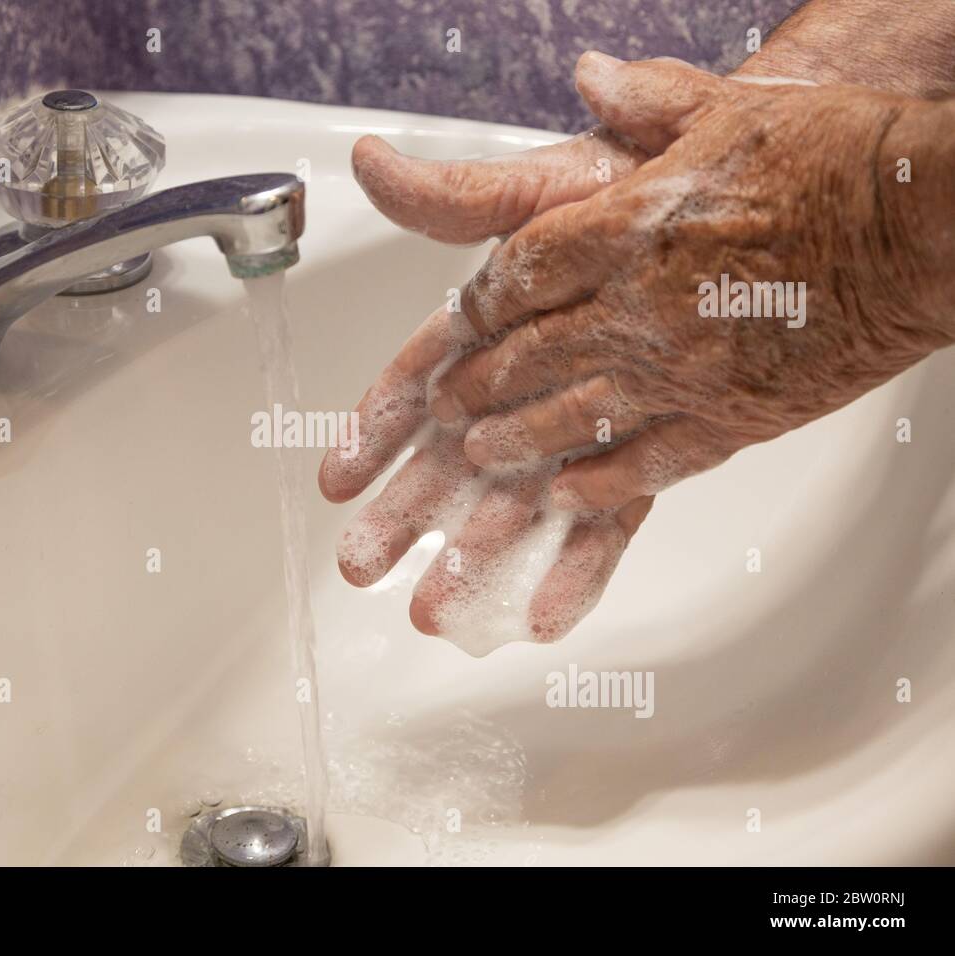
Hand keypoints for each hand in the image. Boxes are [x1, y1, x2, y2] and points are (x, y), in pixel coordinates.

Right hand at [319, 130, 654, 648]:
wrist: (751, 205)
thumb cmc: (639, 188)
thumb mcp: (544, 187)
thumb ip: (461, 196)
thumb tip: (370, 165)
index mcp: (493, 323)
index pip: (420, 383)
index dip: (374, 432)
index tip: (335, 480)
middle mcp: (529, 380)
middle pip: (453, 456)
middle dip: (404, 512)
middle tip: (360, 567)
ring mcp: (582, 421)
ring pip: (517, 498)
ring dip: (474, 557)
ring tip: (436, 614)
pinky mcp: (643, 453)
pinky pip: (608, 517)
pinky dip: (576, 567)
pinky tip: (544, 617)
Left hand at [430, 53, 950, 513]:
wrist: (928, 225)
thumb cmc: (836, 158)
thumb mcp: (727, 108)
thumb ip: (646, 101)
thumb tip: (590, 77)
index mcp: (626, 229)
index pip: (520, 274)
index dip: (478, 303)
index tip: (458, 322)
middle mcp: (638, 307)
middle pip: (530, 354)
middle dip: (479, 382)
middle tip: (447, 405)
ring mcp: (682, 370)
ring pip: (572, 417)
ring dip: (517, 440)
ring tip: (481, 457)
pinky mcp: (732, 417)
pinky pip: (648, 463)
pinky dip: (600, 483)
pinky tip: (567, 493)